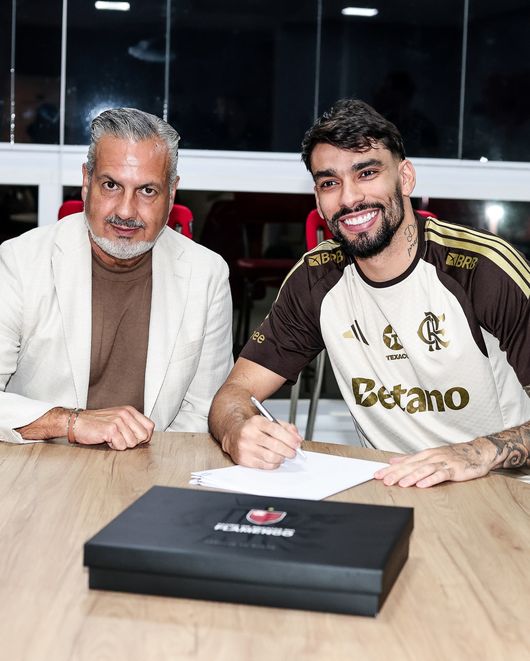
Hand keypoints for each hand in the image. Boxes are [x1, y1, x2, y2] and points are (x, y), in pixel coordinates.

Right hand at [73, 406, 154, 449]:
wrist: (76, 422)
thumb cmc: (96, 423)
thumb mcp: (117, 418)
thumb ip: (131, 424)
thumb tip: (146, 436)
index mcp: (129, 410)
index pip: (150, 426)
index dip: (145, 436)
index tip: (136, 439)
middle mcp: (125, 414)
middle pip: (143, 436)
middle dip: (133, 442)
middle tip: (121, 439)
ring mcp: (118, 421)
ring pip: (132, 443)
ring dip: (122, 444)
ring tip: (112, 438)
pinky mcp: (111, 430)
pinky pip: (121, 446)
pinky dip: (114, 447)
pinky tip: (106, 440)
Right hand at [221, 415, 302, 468]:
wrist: (233, 433)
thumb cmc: (254, 428)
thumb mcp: (269, 421)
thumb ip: (285, 427)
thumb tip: (298, 438)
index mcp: (256, 422)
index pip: (276, 430)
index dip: (289, 438)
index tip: (297, 443)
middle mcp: (249, 434)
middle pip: (275, 445)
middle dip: (288, 450)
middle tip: (293, 452)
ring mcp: (245, 447)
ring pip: (271, 457)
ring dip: (282, 458)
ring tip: (283, 455)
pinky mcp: (244, 459)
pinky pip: (265, 465)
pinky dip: (274, 464)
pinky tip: (275, 459)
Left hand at [373, 439, 496, 487]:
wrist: (478, 451)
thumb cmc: (453, 455)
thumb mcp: (430, 455)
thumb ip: (411, 459)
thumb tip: (393, 461)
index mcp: (425, 455)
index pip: (404, 463)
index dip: (390, 469)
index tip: (377, 474)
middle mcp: (432, 457)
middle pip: (411, 466)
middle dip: (396, 473)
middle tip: (383, 480)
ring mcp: (443, 463)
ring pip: (424, 470)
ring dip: (411, 477)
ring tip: (400, 484)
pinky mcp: (454, 470)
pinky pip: (441, 475)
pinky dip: (431, 479)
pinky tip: (422, 485)